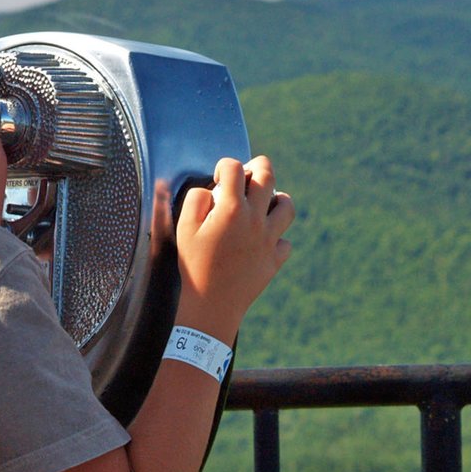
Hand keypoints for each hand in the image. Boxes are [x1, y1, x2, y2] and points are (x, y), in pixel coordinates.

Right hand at [175, 156, 293, 337]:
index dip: (224, 166)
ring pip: (287, 205)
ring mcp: (269, 239)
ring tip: (262, 203)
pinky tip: (261, 241)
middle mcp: (255, 219)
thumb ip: (196, 200)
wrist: (212, 305)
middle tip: (248, 173)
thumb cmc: (194, 265)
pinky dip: (275, 236)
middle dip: (257, 167)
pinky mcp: (275, 258)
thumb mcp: (183, 228)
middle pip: (267, 176)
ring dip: (275, 198)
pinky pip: (284, 240)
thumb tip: (212, 189)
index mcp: (230, 209)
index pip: (234, 167)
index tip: (219, 177)